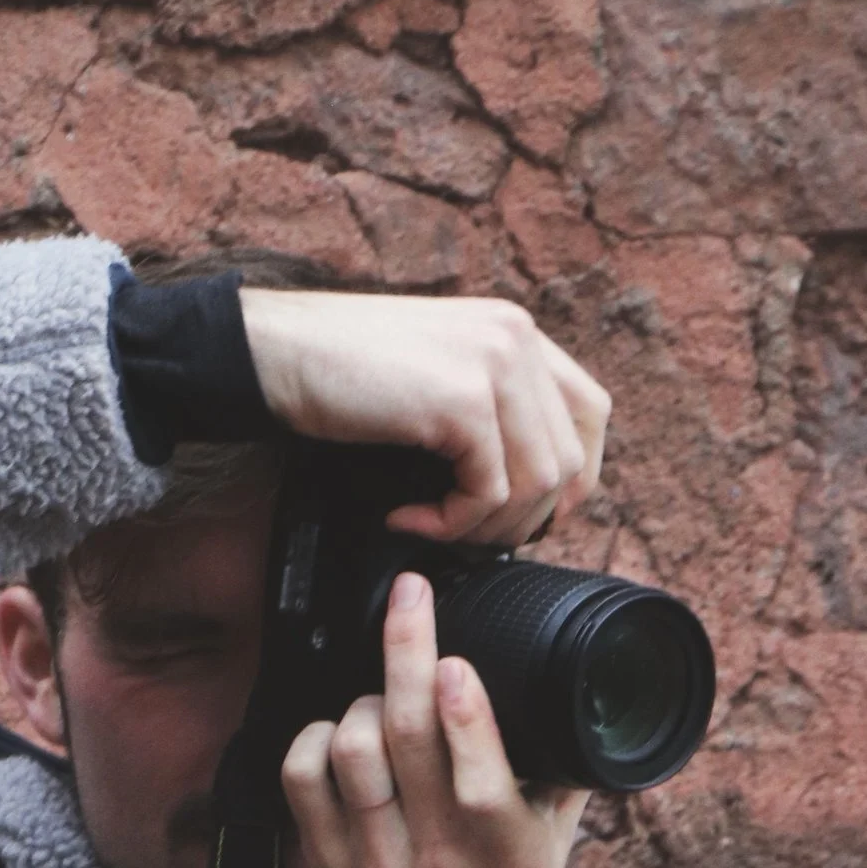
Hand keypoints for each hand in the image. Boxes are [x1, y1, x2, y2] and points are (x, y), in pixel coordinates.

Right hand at [238, 289, 610, 548]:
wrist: (274, 351)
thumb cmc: (341, 375)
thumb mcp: (435, 381)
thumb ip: (487, 411)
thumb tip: (529, 495)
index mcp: (515, 331)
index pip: (592, 413)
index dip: (574, 478)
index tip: (529, 515)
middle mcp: (515, 338)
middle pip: (571, 458)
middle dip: (527, 518)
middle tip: (472, 536)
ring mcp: (494, 363)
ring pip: (538, 483)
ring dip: (487, 526)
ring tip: (435, 528)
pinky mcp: (463, 399)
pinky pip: (488, 492)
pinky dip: (452, 523)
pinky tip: (408, 517)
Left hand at [281, 570, 588, 867]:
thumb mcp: (554, 840)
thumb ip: (566, 767)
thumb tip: (584, 682)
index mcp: (501, 851)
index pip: (480, 782)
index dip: (465, 716)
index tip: (457, 661)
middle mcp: (434, 858)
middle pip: (406, 740)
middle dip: (406, 652)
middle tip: (412, 598)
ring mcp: (373, 862)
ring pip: (350, 751)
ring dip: (364, 702)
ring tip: (384, 697)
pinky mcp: (325, 863)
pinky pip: (301, 779)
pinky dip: (315, 738)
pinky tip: (340, 731)